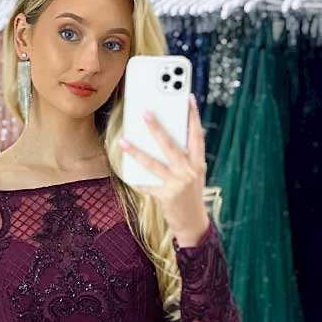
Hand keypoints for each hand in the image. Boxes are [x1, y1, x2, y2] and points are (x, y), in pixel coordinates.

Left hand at [119, 93, 209, 245]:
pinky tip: (124, 171)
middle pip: (170, 146)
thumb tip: (164, 136)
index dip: (193, 116)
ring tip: (123, 140)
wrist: (192, 222)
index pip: (197, 135)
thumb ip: (185, 156)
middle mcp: (189, 172)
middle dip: (157, 128)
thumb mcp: (193, 173)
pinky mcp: (165, 197)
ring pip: (153, 164)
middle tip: (145, 112)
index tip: (188, 98)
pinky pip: (146, 185)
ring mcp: (176, 185)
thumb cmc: (190, 193)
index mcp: (198, 163)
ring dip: (136, 152)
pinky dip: (135, 178)